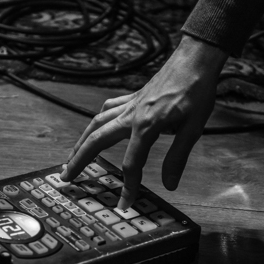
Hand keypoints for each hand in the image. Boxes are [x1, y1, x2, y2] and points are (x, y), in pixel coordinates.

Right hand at [60, 35, 228, 209]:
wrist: (195, 60)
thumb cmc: (197, 91)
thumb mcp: (193, 128)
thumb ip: (177, 157)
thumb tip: (169, 183)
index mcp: (146, 125)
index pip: (132, 163)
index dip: (128, 186)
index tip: (124, 204)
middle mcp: (132, 114)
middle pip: (98, 140)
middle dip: (80, 160)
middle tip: (66, 177)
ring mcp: (130, 103)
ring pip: (97, 122)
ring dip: (82, 140)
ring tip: (72, 156)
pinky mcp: (134, 96)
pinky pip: (108, 107)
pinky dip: (99, 119)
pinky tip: (97, 125)